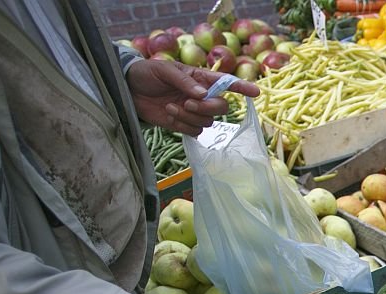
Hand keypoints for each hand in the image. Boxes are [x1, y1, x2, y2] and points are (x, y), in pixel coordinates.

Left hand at [127, 60, 258, 135]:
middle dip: (207, 108)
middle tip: (187, 102)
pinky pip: (195, 131)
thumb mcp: (164, 70)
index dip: (242, 88)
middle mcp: (202, 96)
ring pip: (207, 122)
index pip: (226, 83)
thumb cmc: (147, 74)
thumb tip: (204, 94)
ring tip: (170, 106)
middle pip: (221, 108)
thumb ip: (185, 82)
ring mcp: (194, 112)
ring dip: (189, 116)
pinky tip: (168, 115)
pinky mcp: (184, 124)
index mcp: (200, 78)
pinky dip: (182, 125)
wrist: (129, 90)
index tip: (255, 92)